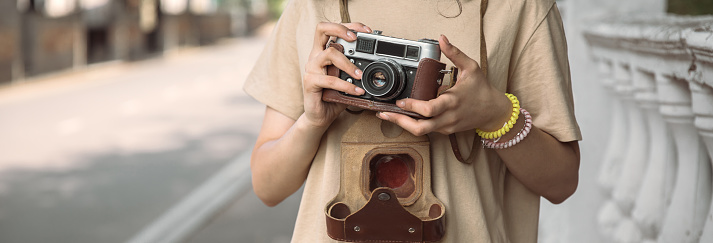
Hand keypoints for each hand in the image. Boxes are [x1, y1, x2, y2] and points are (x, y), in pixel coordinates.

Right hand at [302, 22, 371, 127]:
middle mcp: (315, 56)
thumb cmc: (334, 96)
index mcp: (323, 51)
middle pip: (322, 29)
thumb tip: (379, 68)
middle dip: (341, 29)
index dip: (348, 25)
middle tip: (356, 39)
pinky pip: (330, 80)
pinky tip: (357, 90)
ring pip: (329, 54)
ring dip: (348, 63)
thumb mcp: (348, 80)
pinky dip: (346, 85)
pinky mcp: (310, 82)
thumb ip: (356, 70)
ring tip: (360, 74)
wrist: (320, 116)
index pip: (331, 29)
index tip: (366, 30)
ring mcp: (311, 68)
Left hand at [376, 35, 511, 135]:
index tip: (401, 100)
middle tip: (385, 113)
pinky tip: (404, 116)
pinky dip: (414, 124)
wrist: (494, 112)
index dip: (412, 107)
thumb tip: (442, 39)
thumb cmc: (482, 89)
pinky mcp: (446, 130)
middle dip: (400, 122)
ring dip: (404, 124)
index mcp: (452, 101)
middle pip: (420, 128)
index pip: (429, 109)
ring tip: (389, 115)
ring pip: (421, 132)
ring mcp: (446, 126)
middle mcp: (448, 117)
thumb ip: (455, 53)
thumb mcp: (471, 67)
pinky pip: (427, 130)